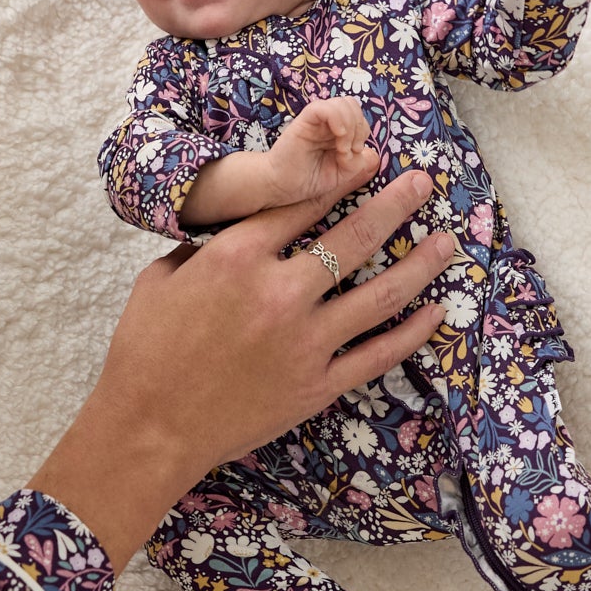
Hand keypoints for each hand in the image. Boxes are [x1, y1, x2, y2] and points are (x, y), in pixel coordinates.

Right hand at [33, 170, 452, 568]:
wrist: (148, 430)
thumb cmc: (143, 352)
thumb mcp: (160, 279)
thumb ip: (203, 249)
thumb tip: (232, 234)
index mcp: (237, 258)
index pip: (302, 204)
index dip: (342, 178)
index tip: (370, 160)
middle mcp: (280, 293)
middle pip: (353, 238)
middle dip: (395, 204)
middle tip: (424, 183)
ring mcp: (306, 342)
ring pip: (380, 294)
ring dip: (420, 263)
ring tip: (446, 241)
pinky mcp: (318, 386)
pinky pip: (378, 355)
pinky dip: (412, 333)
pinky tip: (436, 312)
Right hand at [266, 96, 373, 205]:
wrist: (282, 187)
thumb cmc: (308, 180)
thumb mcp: (341, 174)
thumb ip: (356, 162)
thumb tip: (360, 149)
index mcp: (336, 132)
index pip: (358, 117)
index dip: (362, 132)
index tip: (354, 153)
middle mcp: (327, 123)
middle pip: (352, 105)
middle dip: (359, 127)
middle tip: (349, 149)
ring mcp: (315, 121)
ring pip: (341, 103)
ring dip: (350, 125)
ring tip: (341, 147)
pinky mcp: (303, 122)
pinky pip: (322, 107)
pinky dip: (336, 118)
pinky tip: (338, 135)